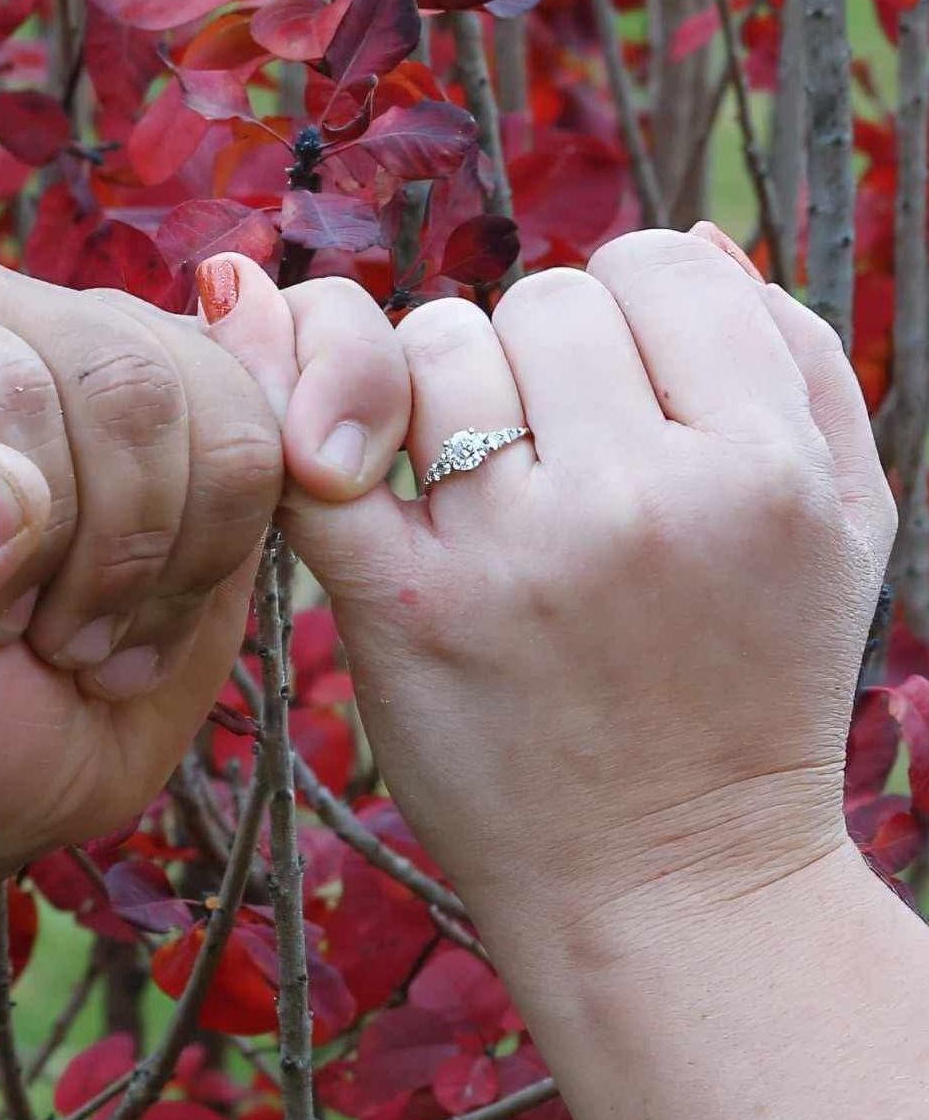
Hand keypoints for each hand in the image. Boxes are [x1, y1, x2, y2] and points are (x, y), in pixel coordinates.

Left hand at [0, 249, 289, 898]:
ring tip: (106, 635)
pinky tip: (159, 609)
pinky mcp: (187, 390)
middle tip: (63, 644)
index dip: (35, 531)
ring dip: (182, 558)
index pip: (6, 389)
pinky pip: (266, 433)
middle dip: (122, 551)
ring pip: (220, 404)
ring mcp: (98, 338)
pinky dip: (228, 548)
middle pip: (130, 382)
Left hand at [210, 230, 893, 955]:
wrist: (669, 884)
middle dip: (537, 361)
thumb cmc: (756, 696)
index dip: (628, 312)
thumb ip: (799, 360)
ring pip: (431, 350)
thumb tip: (691, 236)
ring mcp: (510, 555)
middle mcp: (637, 499)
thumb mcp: (847, 526)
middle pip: (534, 304)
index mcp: (759, 466)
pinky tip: (272, 355)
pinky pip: (319, 448)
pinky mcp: (400, 609)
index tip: (619, 384)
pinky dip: (295, 396)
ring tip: (485, 486)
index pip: (652, 265)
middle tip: (553, 459)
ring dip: (443, 394)